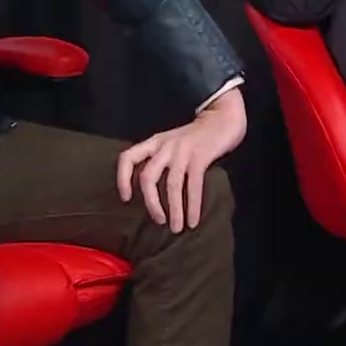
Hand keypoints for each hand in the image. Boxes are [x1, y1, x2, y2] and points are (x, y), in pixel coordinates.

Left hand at [115, 87, 247, 231]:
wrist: (223, 116)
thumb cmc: (197, 135)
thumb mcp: (172, 142)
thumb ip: (161, 158)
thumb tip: (153, 191)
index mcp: (155, 143)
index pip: (128, 158)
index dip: (122, 179)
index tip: (126, 198)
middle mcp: (165, 146)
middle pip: (147, 177)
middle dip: (151, 203)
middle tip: (159, 221)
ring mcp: (182, 151)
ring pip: (171, 184)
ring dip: (174, 210)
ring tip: (176, 228)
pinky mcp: (200, 156)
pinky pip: (193, 185)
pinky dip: (192, 206)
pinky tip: (193, 220)